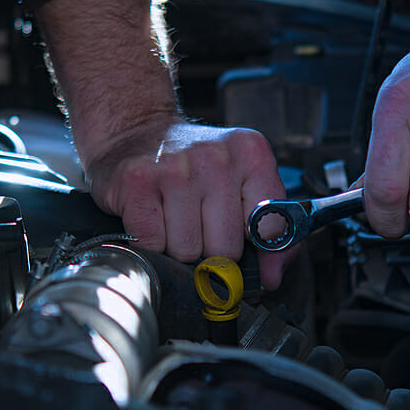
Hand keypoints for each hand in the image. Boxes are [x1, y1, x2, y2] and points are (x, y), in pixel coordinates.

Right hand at [87, 117, 293, 289]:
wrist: (140, 131)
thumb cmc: (195, 166)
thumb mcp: (244, 183)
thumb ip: (269, 227)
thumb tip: (272, 277)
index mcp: (251, 154)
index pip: (269, 229)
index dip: (259, 252)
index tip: (247, 251)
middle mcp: (215, 157)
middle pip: (225, 248)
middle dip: (211, 249)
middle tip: (200, 225)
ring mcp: (174, 167)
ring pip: (186, 251)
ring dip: (178, 246)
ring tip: (175, 219)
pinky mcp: (138, 180)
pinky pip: (152, 243)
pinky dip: (150, 242)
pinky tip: (154, 217)